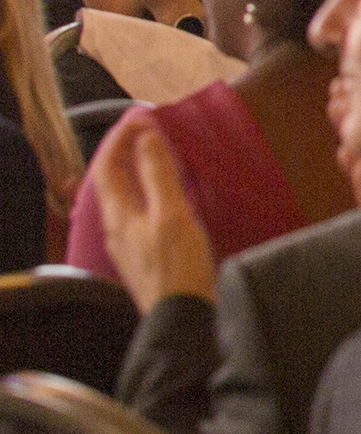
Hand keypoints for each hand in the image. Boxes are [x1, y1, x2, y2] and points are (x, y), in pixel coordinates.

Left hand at [89, 118, 216, 307]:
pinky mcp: (145, 253)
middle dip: (128, 151)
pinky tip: (170, 195)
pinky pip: (140, 211)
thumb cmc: (177, 265)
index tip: (142, 116)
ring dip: (139, 171)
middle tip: (151, 130)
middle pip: (113, 181)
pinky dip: (150, 191)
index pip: (107, 166)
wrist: (181, 317)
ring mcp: (129, 242)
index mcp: (119, 214)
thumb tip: (146, 136)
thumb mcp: (171, 214)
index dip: (120, 138)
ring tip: (161, 154)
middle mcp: (117, 227)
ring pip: (126, 196)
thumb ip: (158, 174)